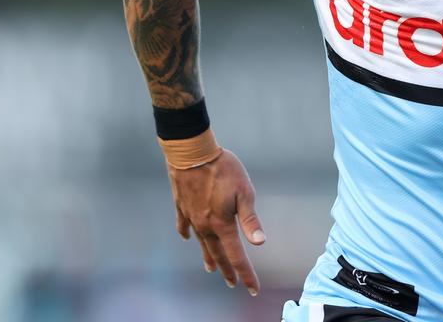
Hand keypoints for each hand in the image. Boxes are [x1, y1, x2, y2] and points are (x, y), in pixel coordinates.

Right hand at [167, 148, 265, 293]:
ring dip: (208, 256)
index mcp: (221, 224)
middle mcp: (204, 225)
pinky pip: (183, 225)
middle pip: (217, 253)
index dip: (246, 273)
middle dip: (227, 269)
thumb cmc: (223, 169)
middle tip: (232, 283)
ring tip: (211, 269)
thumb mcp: (244, 192)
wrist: (192, 153)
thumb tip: (260, 243)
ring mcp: (191, 216)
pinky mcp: (181, 205)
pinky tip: (188, 238)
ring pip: (201, 243)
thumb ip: (250, 219)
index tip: (252, 288)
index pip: (236, 255)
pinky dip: (187, 234)